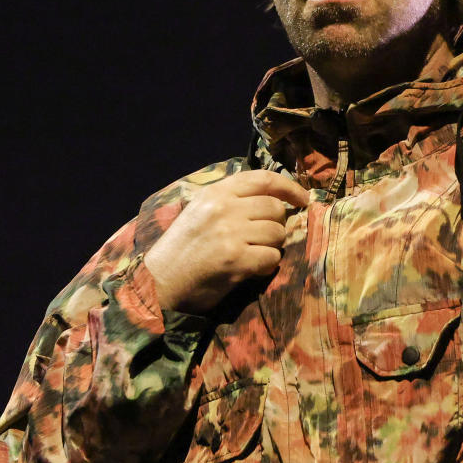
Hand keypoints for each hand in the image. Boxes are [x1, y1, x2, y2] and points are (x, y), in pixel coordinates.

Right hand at [143, 170, 309, 313]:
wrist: (159, 283)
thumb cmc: (182, 249)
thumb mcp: (200, 211)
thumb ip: (231, 200)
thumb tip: (275, 198)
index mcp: (215, 193)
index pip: (263, 179)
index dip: (289, 187)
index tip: (303, 198)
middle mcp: (224, 208)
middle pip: (275, 208)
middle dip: (277, 225)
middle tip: (263, 238)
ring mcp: (230, 233)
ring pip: (277, 233)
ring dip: (271, 247)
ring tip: (252, 253)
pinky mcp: (236, 259)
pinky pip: (272, 258)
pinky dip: (266, 266)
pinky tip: (250, 269)